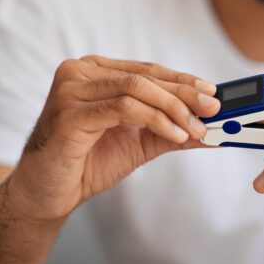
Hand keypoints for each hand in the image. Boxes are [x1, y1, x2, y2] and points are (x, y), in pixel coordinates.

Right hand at [8, 56, 220, 223]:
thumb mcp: (140, 141)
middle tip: (214, 109)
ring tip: (196, 128)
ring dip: (173, 109)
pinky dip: (156, 120)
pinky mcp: (69, 113)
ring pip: (137, 88)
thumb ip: (173, 129)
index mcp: (94, 71)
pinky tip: (175, 135)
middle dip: (185, 94)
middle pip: (145, 77)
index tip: (213, 93)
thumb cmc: (89, 162)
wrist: (49, 193)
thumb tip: (213, 128)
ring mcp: (71, 89)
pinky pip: (124, 108)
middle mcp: (80, 72)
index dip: (183, 80)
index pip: (147, 70)